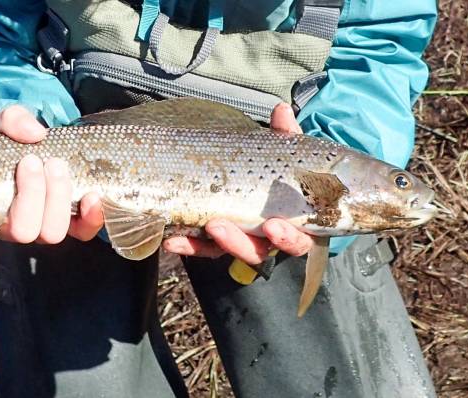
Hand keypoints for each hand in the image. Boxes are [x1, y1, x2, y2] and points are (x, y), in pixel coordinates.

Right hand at [0, 105, 103, 293]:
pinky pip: (82, 232)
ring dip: (57, 198)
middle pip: (21, 231)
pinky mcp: (69, 222)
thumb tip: (33, 134)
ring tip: (56, 165)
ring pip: (50, 233)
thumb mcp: (0, 122)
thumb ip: (11, 120)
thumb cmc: (7, 138)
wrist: (39, 141)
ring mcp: (37, 225)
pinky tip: (93, 195)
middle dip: (32, 195)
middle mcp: (5, 224)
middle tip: (33, 161)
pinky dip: (91, 216)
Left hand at [162, 103, 314, 263]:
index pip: (296, 239)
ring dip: (214, 242)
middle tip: (219, 226)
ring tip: (201, 226)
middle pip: (257, 251)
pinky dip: (190, 245)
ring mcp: (240, 240)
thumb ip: (286, 136)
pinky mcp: (217, 241)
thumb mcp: (286, 155)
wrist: (266, 181)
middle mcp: (266, 239)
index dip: (287, 237)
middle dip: (239, 242)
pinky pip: (203, 247)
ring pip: (228, 250)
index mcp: (293, 223)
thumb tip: (281, 110)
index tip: (273, 226)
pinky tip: (171, 241)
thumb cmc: (282, 174)